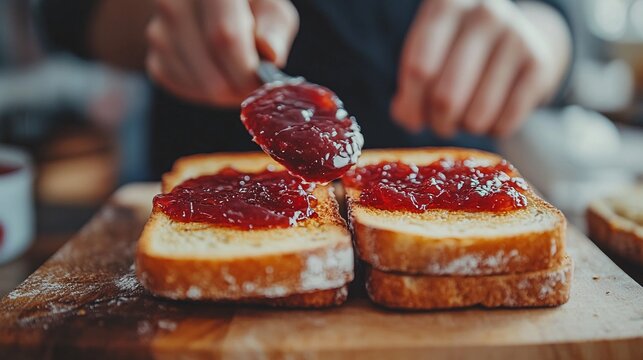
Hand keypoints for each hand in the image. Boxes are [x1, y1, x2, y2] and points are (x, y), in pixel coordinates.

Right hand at [146, 0, 298, 106]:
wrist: (208, 6)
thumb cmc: (249, 6)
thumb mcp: (271, 7)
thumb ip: (274, 27)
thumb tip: (271, 53)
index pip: (224, 36)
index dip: (246, 69)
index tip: (262, 83)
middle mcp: (174, 3)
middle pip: (209, 70)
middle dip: (239, 89)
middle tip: (254, 86)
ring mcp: (158, 32)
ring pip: (198, 85)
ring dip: (225, 92)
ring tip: (237, 74)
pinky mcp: (153, 57)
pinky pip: (185, 89)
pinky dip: (206, 91)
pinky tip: (217, 73)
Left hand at [391, 0, 570, 136]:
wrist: (513, 38)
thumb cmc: (455, 52)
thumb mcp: (426, 56)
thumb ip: (409, 88)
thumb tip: (407, 117)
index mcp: (446, 5)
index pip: (418, 69)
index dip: (411, 106)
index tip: (413, 121)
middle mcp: (483, 14)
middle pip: (445, 97)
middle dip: (438, 123)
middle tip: (441, 124)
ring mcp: (515, 36)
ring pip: (476, 115)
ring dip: (466, 128)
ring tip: (466, 116)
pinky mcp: (539, 63)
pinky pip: (505, 121)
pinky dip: (493, 130)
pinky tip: (492, 115)